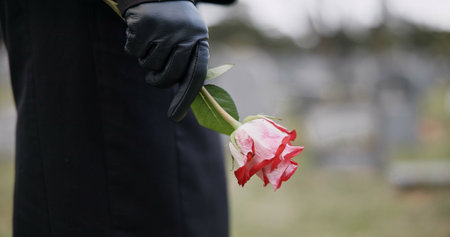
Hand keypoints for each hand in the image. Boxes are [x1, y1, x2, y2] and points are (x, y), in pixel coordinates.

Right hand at [124, 1, 208, 121]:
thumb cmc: (173, 22)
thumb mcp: (187, 38)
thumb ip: (187, 64)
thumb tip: (184, 100)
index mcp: (200, 40)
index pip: (196, 76)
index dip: (185, 99)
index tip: (175, 117)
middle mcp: (186, 35)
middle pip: (169, 76)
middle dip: (158, 80)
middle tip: (152, 76)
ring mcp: (166, 30)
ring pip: (149, 66)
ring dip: (145, 59)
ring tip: (151, 41)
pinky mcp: (145, 25)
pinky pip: (133, 53)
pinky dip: (132, 46)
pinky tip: (139, 32)